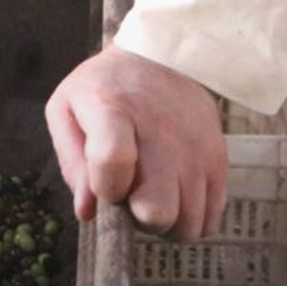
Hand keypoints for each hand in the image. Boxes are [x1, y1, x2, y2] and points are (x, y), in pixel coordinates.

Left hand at [44, 44, 227, 241]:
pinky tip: (174, 195)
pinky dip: (190, 219)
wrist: (164, 58)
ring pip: (186, 227)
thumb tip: (88, 211)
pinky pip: (209, 221)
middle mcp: (162, 135)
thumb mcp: (67, 109)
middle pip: (157, 211)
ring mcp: (196, 151)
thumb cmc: (107, 88)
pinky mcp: (219, 163)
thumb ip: (72, 162)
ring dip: (165, 222)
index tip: (104, 181)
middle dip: (137, 217)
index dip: (106, 186)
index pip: (112, 161)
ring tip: (152, 192)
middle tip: (130, 193)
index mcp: (113, 112)